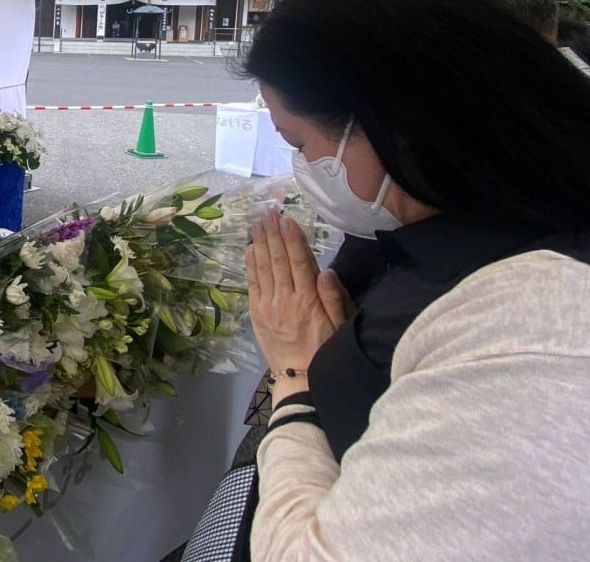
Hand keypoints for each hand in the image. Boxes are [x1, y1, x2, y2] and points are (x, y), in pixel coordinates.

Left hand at [246, 210, 353, 373]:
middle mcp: (286, 299)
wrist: (300, 377)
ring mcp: (268, 306)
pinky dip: (250, 265)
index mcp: (308, 300)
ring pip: (263, 268)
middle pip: (278, 260)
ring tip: (256, 223)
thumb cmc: (326, 349)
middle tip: (268, 212)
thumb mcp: (340, 326)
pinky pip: (253, 284)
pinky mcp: (257, 313)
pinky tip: (250, 249)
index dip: (292, 239)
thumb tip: (328, 271)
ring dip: (260, 243)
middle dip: (273, 234)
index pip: (300, 262)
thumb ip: (334, 298)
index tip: (286, 219)